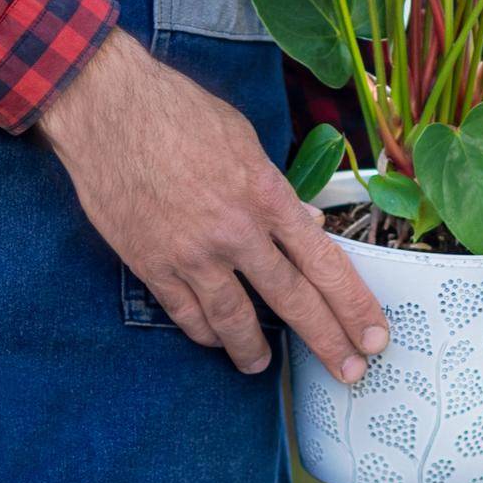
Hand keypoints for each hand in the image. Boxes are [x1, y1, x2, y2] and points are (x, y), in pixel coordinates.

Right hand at [40, 27, 387, 379]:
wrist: (109, 110)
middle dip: (326, 340)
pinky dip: (205, 332)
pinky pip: (186, 314)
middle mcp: (236, 231)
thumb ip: (277, 189)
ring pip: (235, 319)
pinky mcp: (152, 265)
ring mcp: (192, 253)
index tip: (373, 333)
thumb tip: (306, 224)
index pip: (323, 261)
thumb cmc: (179, 112)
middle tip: (350, 372)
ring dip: (255, 350)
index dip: (352, 302)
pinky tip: (216, 340)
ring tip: (266, 366)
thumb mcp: (244, 139)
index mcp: (266, 194)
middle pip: (293, 299)